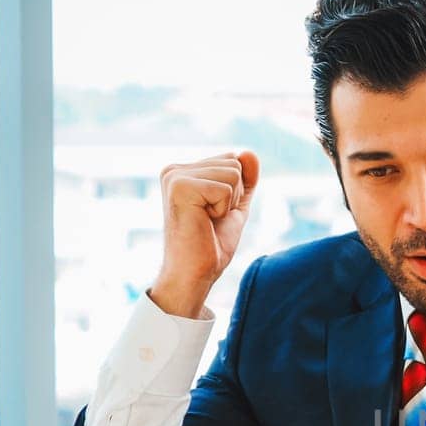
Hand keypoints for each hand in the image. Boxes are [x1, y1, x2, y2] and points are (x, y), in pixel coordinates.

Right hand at [150, 150, 259, 317]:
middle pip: (234, 163)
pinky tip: (203, 221)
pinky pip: (225, 187)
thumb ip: (244, 180)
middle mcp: (175, 169)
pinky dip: (223, 209)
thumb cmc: (210, 245)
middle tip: (210, 219)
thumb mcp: (234, 206)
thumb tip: (250, 152)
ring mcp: (175, 176)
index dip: (235, 192)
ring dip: (228, 203)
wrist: (194, 273)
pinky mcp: (180, 187)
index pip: (232, 160)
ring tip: (206, 220)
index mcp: (183, 171)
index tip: (212, 214)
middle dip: (233, 196)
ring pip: (232, 173)